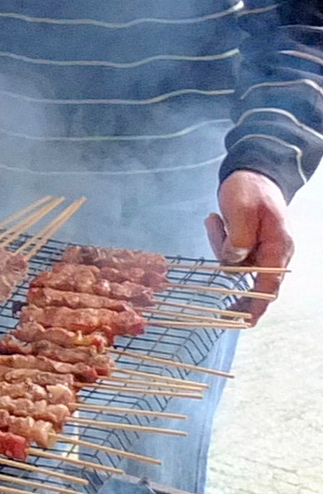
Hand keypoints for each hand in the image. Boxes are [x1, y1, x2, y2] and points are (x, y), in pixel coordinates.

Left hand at [204, 170, 291, 323]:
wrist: (253, 171)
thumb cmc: (251, 188)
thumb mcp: (241, 209)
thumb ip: (238, 238)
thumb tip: (233, 260)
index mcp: (277, 246)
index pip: (268, 286)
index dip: (256, 306)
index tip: (243, 322)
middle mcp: (271, 252)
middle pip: (245, 276)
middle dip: (227, 266)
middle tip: (217, 259)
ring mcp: (258, 248)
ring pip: (231, 263)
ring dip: (219, 244)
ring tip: (217, 219)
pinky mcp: (246, 243)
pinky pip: (227, 252)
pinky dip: (218, 239)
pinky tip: (215, 219)